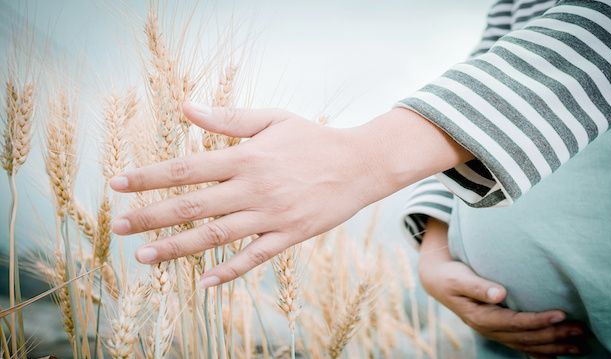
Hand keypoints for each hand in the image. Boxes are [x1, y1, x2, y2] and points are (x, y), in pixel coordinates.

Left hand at [110, 103, 470, 285]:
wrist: (360, 164)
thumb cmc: (313, 139)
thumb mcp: (273, 119)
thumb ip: (229, 118)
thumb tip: (186, 107)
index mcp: (246, 158)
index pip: (186, 168)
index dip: (149, 177)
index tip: (118, 184)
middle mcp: (253, 188)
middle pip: (191, 206)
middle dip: (150, 216)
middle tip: (118, 226)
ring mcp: (271, 216)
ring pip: (215, 236)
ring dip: (176, 248)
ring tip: (144, 256)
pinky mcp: (289, 236)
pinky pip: (254, 258)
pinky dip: (228, 270)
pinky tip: (204, 282)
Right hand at [418, 219, 587, 356]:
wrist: (439, 282)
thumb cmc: (451, 276)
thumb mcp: (460, 278)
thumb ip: (478, 286)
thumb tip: (499, 293)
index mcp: (481, 317)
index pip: (515, 322)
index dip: (538, 321)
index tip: (561, 315)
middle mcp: (489, 329)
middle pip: (526, 337)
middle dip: (554, 336)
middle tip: (579, 331)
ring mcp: (494, 332)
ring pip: (527, 345)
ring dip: (553, 346)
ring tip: (578, 346)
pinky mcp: (497, 330)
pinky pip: (521, 345)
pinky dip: (539, 352)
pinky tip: (554, 356)